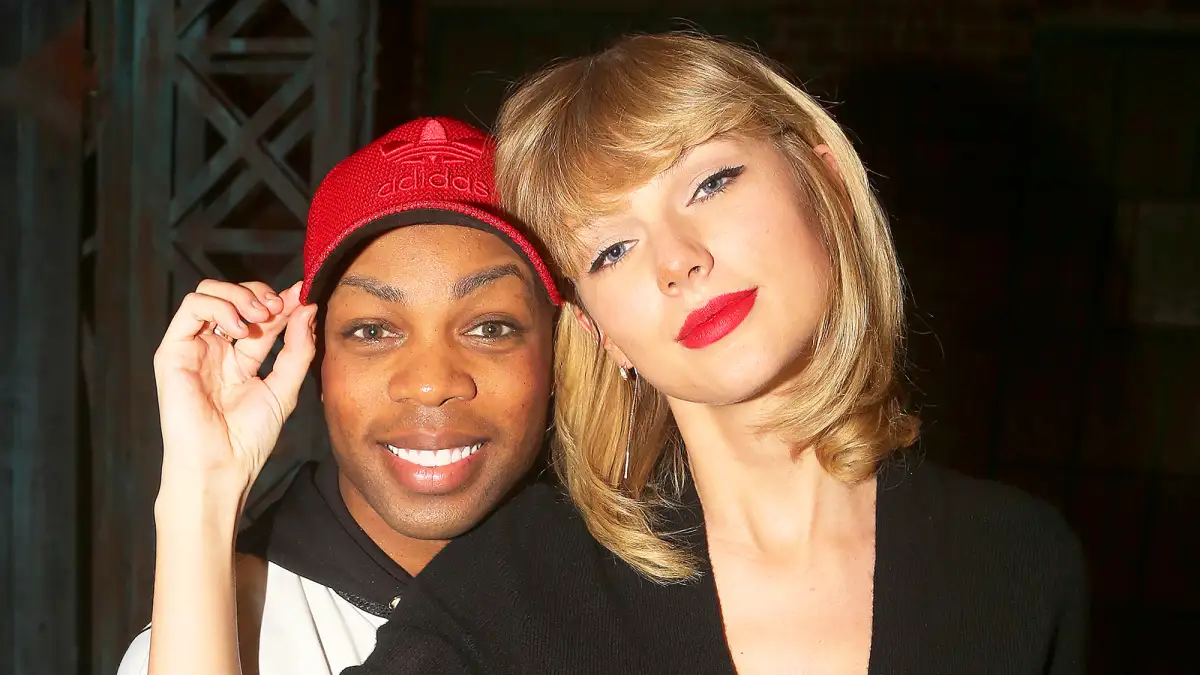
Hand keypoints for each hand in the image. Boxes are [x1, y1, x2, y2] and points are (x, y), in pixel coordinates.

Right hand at [152, 279, 317, 506]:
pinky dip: (218, 306)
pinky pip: (191, 307)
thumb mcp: (285, 388)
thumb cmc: (248, 438)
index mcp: (241, 359)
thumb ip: (297, 349)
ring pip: (209, 293)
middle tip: (279, 307)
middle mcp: (216, 349)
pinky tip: (238, 328)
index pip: (261, 317)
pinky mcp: (174, 350)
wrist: (220, 466)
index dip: (282, 301)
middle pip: (234, 297)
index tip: (303, 294)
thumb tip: (309, 308)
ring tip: (261, 316)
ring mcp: (194, 348)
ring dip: (239, 295)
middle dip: (260, 293)